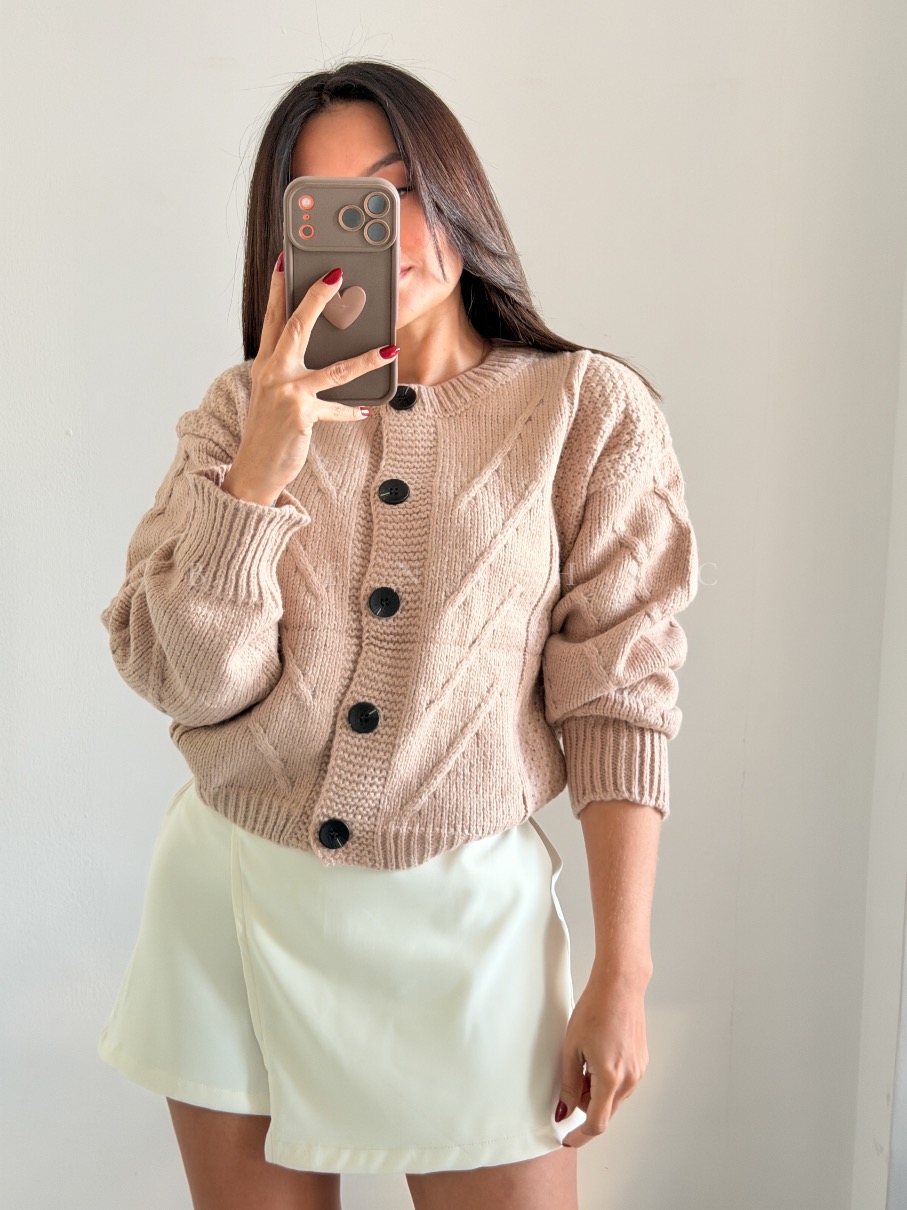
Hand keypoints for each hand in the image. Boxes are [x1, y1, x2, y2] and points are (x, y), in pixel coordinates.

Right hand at [222, 258, 397, 504]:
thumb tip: (320, 353)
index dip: (278, 289)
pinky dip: (351, 411)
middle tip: (336, 276)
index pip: (272, 318)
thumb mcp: (274, 394)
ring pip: (333, 369)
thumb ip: (292, 371)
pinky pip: (336, 408)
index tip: (284, 262)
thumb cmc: (268, 430)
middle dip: (316, 299)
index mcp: (265, 364)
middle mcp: (273, 373)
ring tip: (389, 350)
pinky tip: (366, 411)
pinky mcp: (301, 415)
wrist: (255, 467)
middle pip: (297, 327)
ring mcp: (287, 394)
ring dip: (366, 359)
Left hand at [556, 966, 650, 1147]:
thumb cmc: (594, 1009)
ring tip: (583, 1062)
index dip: (579, 1135)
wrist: (620, 986)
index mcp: (610, 1077)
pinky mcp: (642, 1062)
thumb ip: (567, 1084)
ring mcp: (638, 1071)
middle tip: (570, 1081)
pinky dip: (608, 1082)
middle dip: (584, 1106)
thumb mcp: (572, 1047)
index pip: (596, 1123)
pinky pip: (623, 1084)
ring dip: (596, 1093)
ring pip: (614, 1099)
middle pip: (605, 1111)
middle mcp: (629, 1079)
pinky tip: (598, 1057)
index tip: (566, 1140)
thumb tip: (563, 1112)